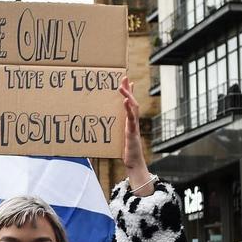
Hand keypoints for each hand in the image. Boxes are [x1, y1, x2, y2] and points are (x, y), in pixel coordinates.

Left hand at [120, 78, 152, 194]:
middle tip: (124, 77)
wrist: (133, 164)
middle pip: (132, 101)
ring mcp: (134, 126)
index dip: (129, 92)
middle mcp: (133, 122)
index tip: (126, 81)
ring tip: (122, 86)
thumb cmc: (126, 153)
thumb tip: (107, 125)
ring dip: (128, 95)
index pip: (130, 103)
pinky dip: (129, 108)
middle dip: (128, 89)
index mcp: (130, 122)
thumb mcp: (120, 138)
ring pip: (133, 107)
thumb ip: (116, 131)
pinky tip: (125, 100)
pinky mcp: (132, 132)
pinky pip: (131, 118)